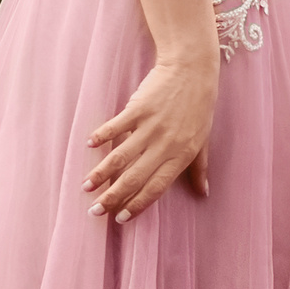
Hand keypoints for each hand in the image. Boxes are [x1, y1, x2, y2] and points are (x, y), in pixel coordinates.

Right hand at [85, 48, 216, 221]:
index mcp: (181, 155)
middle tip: (95, 211)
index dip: (137, 204)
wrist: (192, 70)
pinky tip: (89, 145)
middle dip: (113, 196)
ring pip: (121, 156)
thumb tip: (203, 193)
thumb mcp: (203, 140)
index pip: (156, 187)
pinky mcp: (139, 108)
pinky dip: (102, 135)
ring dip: (101, 173)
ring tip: (86, 186)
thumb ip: (199, 168)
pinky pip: (117, 125)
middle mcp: (165, 144)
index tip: (120, 218)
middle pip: (134, 177)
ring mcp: (151, 126)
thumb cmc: (199, 106)